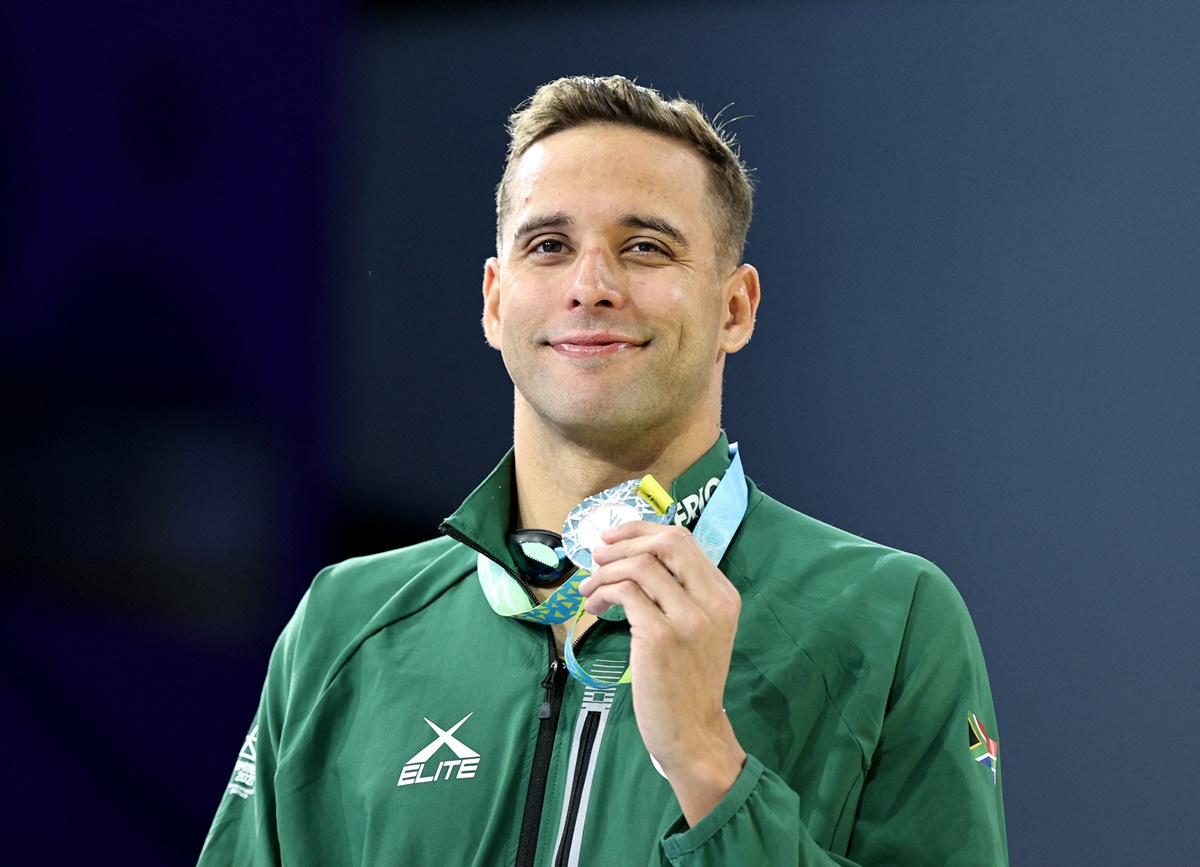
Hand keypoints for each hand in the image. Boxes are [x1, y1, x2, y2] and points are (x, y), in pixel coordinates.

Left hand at [579, 521, 746, 824]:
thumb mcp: (700, 631)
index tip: (614, 538)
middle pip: (667, 542)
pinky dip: (603, 593)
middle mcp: (712, 602)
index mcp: (723, 596)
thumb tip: (636, 558)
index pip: (683, 540)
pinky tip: (594, 607)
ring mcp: (688, 620)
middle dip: (625, 541)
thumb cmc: (688, 683)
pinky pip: (625, 594)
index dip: (642, 531)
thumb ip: (681, 594)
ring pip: (640, 566)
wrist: (693, 733)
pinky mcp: (660, 638)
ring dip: (606, 572)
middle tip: (598, 555)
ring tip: (589, 589)